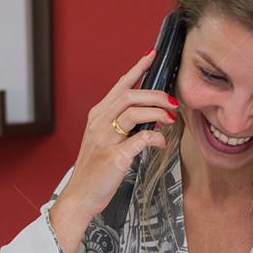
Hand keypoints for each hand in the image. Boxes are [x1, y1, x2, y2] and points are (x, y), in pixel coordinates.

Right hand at [53, 48, 178, 222]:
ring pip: (133, 112)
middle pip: (129, 95)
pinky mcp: (115, 157)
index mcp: (97, 117)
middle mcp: (99, 124)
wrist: (80, 196)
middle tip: (172, 100)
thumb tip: (151, 114)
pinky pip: (140, 140)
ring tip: (171, 117)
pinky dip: (155, 138)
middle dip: (155, 94)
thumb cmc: (94, 170)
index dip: (137, 69)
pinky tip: (161, 142)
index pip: (120, 86)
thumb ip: (122, 125)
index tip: (152, 56)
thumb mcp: (104, 141)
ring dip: (157, 111)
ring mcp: (105, 140)